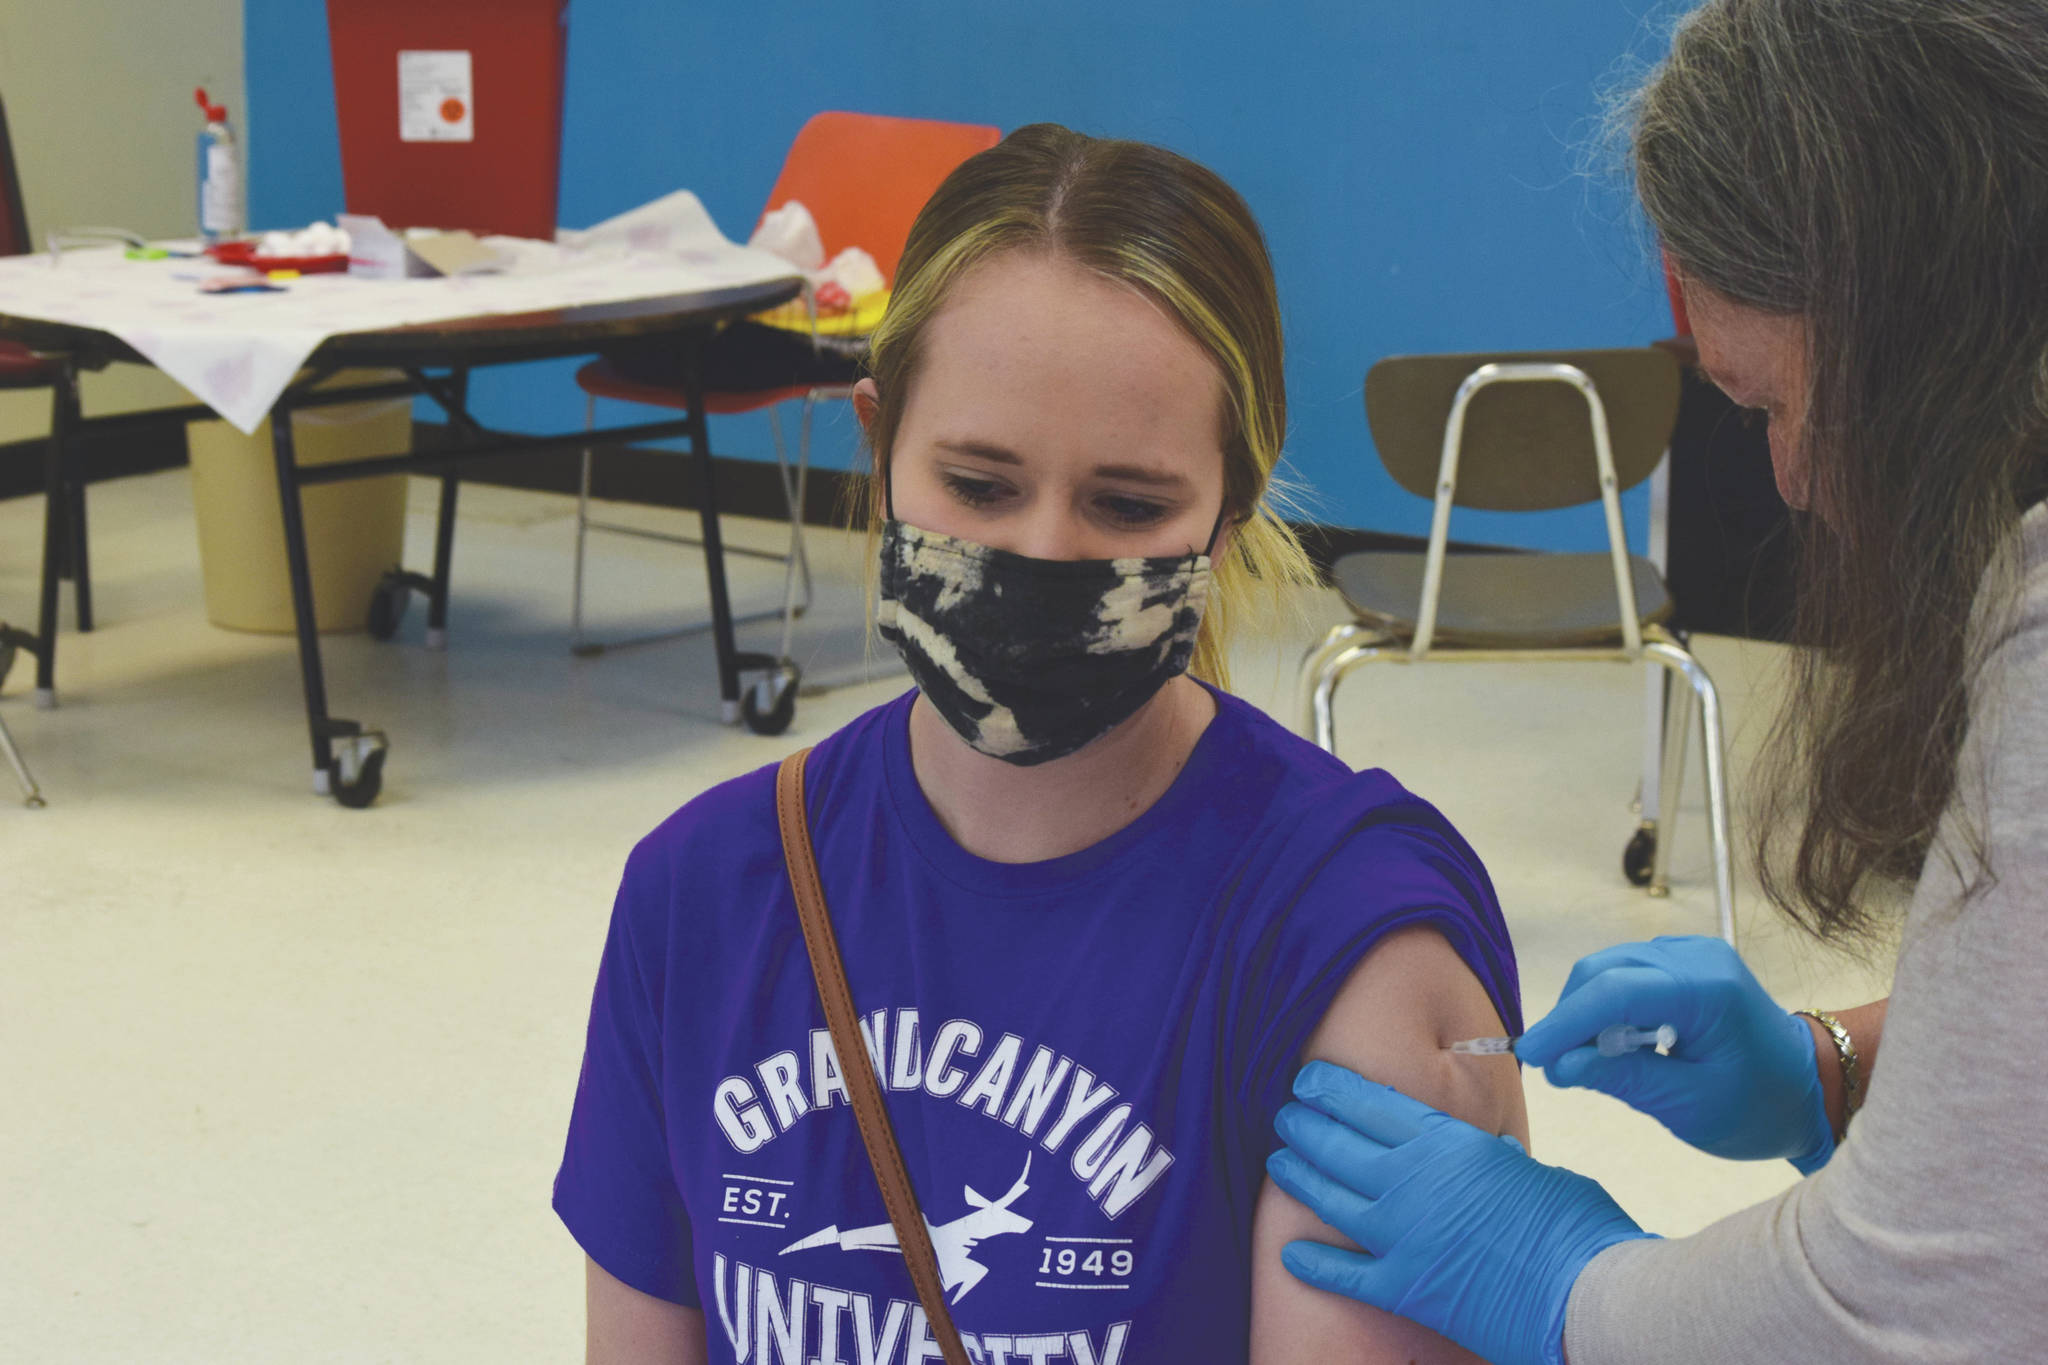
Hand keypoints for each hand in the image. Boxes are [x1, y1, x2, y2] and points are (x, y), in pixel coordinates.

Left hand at [1269, 1062, 1651, 1364]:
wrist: (1587, 1295)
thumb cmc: (1577, 1228)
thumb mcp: (1534, 1172)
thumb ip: (1501, 1160)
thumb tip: (1495, 1153)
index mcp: (1447, 1143)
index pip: (1370, 1102)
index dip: (1331, 1088)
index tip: (1308, 1079)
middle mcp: (1412, 1182)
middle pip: (1338, 1144)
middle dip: (1305, 1125)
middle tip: (1285, 1116)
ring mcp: (1402, 1236)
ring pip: (1328, 1197)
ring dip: (1298, 1176)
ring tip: (1279, 1161)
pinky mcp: (1405, 1288)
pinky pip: (1343, 1273)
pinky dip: (1313, 1263)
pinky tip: (1289, 1253)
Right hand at [1515, 935, 1832, 1171]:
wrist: (1812, 1086)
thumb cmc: (1759, 1107)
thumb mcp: (1689, 1106)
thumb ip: (1622, 1079)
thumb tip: (1560, 1067)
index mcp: (1707, 991)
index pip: (1616, 992)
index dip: (1565, 1022)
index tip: (1531, 1056)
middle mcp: (1696, 957)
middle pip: (1604, 972)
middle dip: (1571, 1018)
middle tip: (1558, 1068)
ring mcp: (1692, 953)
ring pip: (1609, 970)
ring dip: (1587, 1013)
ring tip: (1589, 1061)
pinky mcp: (1686, 961)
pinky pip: (1627, 974)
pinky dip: (1608, 1008)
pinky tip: (1616, 1043)